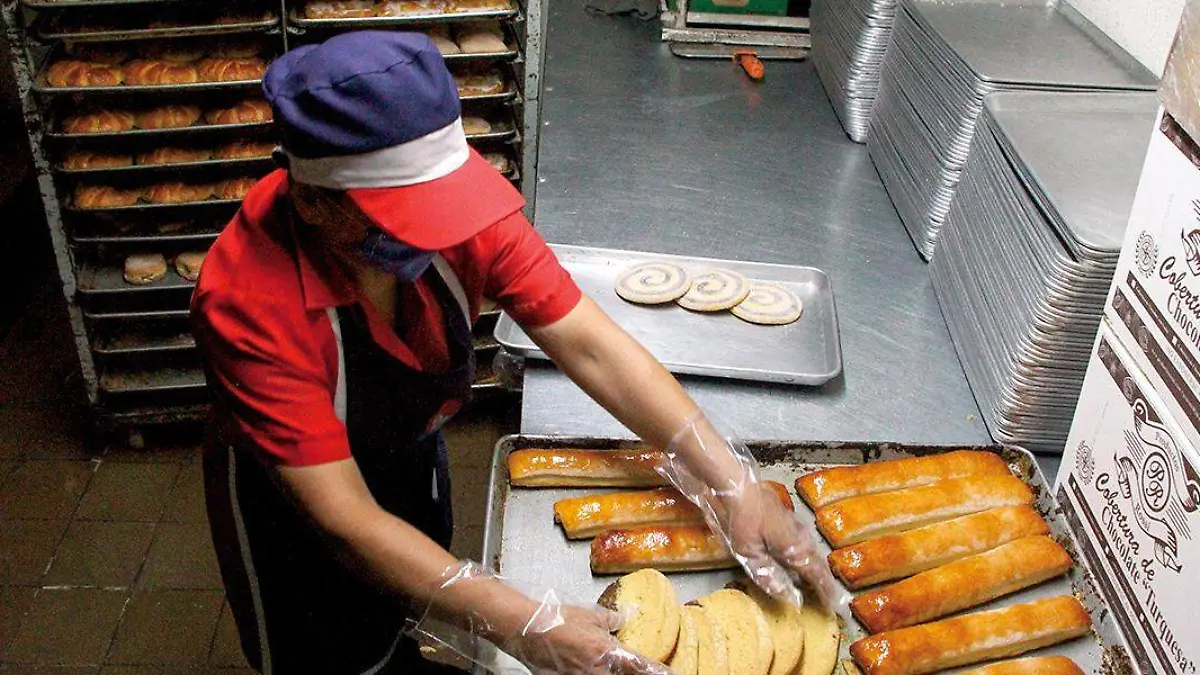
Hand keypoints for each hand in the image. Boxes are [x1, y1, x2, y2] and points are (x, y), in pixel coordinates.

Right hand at [407, 561, 672, 674]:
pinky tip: (597, 669)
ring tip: (617, 668)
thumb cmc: (555, 617)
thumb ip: (609, 619)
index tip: (671, 673)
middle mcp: (597, 671)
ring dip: (616, 674)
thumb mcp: (587, 614)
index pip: (641, 666)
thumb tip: (625, 618)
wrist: (522, 629)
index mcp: (606, 651)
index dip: (659, 672)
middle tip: (649, 672)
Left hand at [661, 412, 848, 610]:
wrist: (735, 484)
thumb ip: (768, 575)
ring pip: (811, 548)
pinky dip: (805, 551)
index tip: (833, 606)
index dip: (825, 591)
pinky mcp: (786, 515)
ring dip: (815, 565)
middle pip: (817, 561)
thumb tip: (790, 597)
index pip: (815, 574)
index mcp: (794, 546)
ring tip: (817, 580)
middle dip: (823, 580)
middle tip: (828, 597)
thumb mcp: (748, 552)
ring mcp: (794, 522)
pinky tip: (798, 553)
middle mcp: (800, 535)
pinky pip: (803, 538)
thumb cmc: (740, 518)